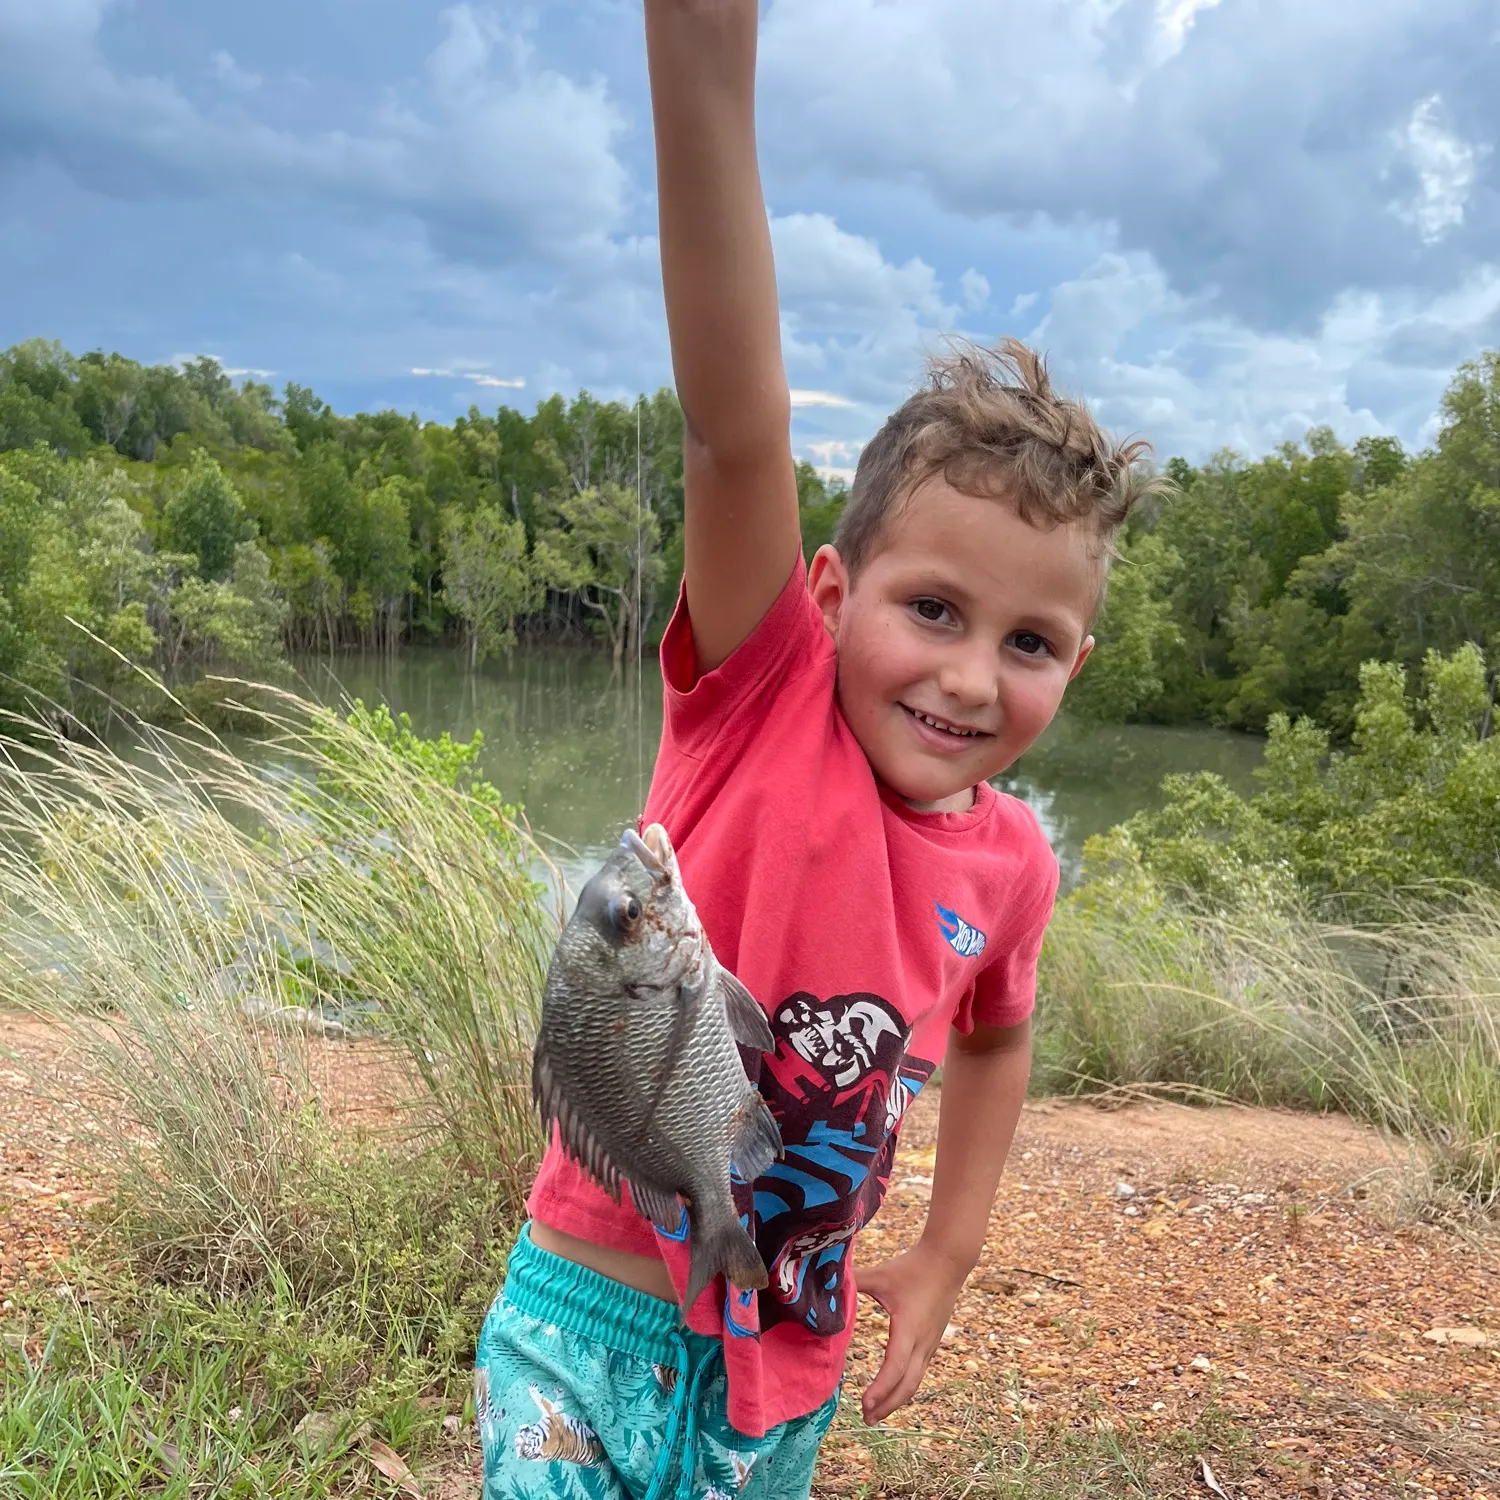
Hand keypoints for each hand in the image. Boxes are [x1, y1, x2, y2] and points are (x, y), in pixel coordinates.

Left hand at [855, 1242, 969, 1424]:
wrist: (947, 1261)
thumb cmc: (912, 1267)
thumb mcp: (881, 1274)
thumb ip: (855, 1282)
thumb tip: (827, 1287)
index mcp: (909, 1328)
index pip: (895, 1367)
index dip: (880, 1388)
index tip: (864, 1404)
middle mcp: (922, 1342)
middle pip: (907, 1385)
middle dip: (887, 1405)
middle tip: (866, 1420)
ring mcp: (930, 1344)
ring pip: (915, 1381)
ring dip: (896, 1400)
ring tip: (876, 1414)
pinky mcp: (932, 1342)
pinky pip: (918, 1371)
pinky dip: (904, 1387)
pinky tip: (892, 1391)